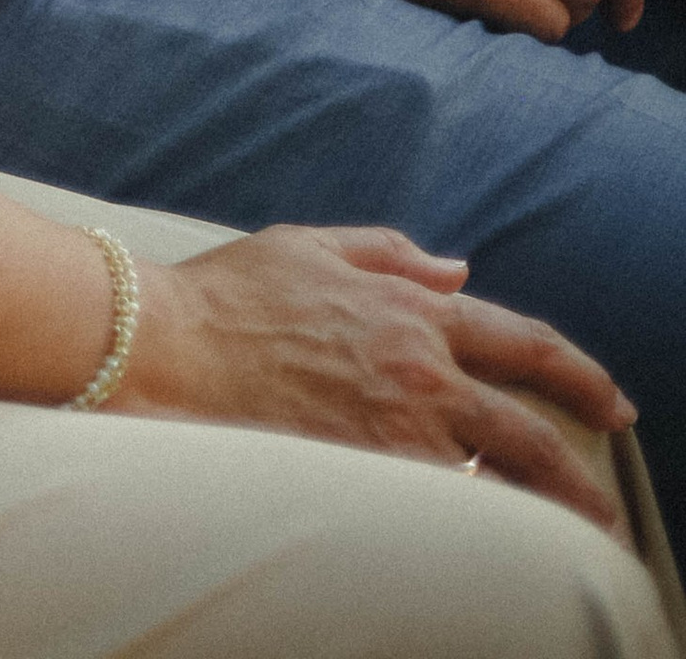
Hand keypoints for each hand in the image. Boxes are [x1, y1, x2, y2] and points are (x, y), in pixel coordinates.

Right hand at [127, 224, 631, 527]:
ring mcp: (392, 430)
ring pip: (488, 480)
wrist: (166, 341)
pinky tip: (466, 525)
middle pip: (529, 433)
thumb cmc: (230, 292)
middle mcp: (417, 371)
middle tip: (603, 508)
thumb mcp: (312, 244)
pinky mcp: (361, 474)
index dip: (580, 375)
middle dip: (579, 477)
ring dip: (524, 508)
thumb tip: (457, 267)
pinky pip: (435, 506)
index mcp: (410, 310)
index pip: (523, 342)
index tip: (613, 404)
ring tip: (546, 534)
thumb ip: (391, 254)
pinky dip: (459, 513)